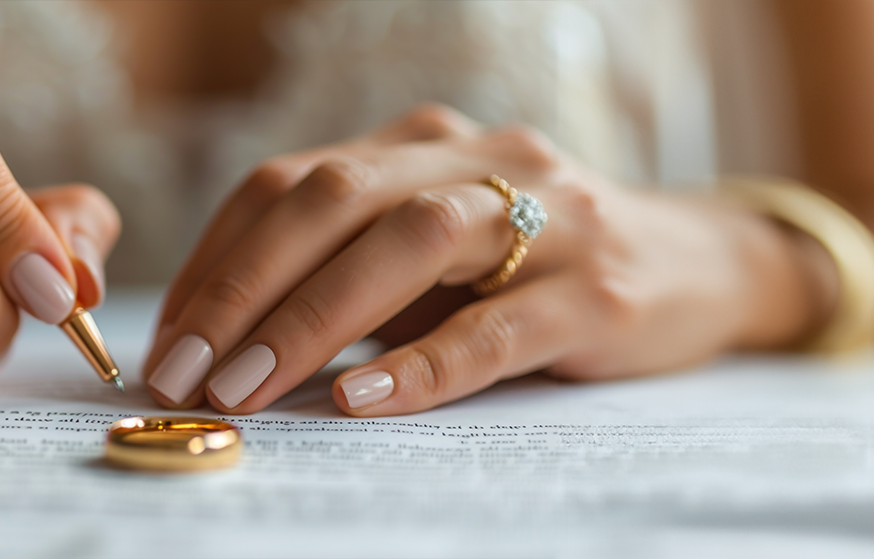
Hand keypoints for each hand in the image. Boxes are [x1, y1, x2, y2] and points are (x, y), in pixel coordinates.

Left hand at [142, 104, 823, 414]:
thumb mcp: (438, 252)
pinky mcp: (601, 290)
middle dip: (242, 287)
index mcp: (421, 144)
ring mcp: (547, 216)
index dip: (216, 260)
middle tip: (184, 372)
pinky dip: (422, 364)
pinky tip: (360, 399)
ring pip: (409, 242)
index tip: (167, 342)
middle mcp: (478, 160)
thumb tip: (228, 343)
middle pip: (334, 199)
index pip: (290, 184)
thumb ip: (352, 273)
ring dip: (312, 317)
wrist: (706, 264)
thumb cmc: (537, 267)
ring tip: (248, 386)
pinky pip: (498, 325)